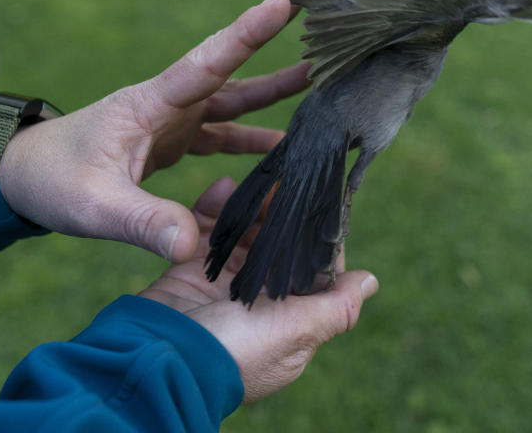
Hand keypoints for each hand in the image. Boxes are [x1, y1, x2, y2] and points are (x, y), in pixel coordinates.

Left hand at [0, 0, 308, 260]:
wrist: (18, 176)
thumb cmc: (49, 181)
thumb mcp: (92, 205)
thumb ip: (141, 222)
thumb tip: (190, 247)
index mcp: (150, 104)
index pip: (207, 62)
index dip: (248, 32)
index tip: (284, 0)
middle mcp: (167, 105)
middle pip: (231, 77)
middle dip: (274, 56)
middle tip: (321, 38)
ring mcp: (171, 122)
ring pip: (232, 103)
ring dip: (271, 97)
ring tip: (318, 86)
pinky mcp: (171, 141)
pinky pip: (221, 135)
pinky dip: (251, 140)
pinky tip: (280, 151)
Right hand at [139, 177, 378, 402]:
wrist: (159, 357)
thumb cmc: (237, 351)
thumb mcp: (296, 332)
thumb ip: (337, 307)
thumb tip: (372, 282)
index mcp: (291, 322)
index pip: (314, 271)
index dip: (318, 237)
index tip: (324, 200)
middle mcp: (261, 304)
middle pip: (281, 247)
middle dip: (286, 213)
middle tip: (292, 177)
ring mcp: (225, 287)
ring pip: (249, 235)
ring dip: (255, 206)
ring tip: (264, 175)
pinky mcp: (192, 270)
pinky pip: (211, 232)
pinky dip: (217, 209)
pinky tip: (223, 186)